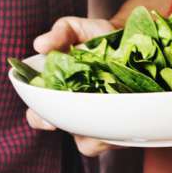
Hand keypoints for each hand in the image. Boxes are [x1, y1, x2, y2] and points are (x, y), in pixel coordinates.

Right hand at [25, 16, 118, 156]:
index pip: (39, 116)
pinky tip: (127, 114)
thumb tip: (39, 45)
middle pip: (67, 133)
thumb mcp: (76, 29)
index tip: (49, 121)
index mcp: (56, 95)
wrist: (132, 40)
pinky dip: (121, 130)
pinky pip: (118, 138)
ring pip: (92, 143)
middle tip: (86, 122)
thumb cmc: (97, 37)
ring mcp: (99, 122)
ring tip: (112, 113)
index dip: (40, 119)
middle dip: (75, 130)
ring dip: (100, 132)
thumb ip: (59, 34)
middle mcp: (75, 113)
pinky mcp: (122, 126)